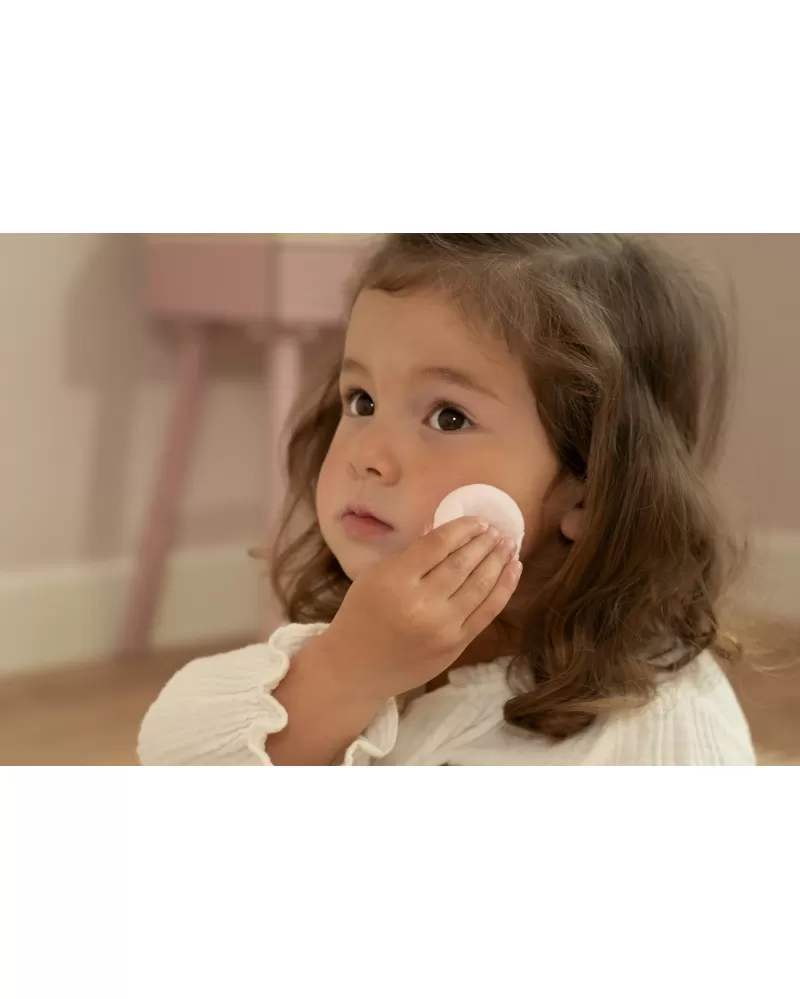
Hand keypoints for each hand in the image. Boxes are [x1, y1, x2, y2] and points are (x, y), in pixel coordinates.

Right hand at [319, 517, 521, 702]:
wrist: (356, 667)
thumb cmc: (362, 614)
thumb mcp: (375, 575)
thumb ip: (411, 553)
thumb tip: (443, 526)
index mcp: (396, 580)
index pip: (439, 544)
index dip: (463, 528)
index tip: (478, 520)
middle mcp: (422, 603)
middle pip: (463, 563)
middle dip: (485, 542)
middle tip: (498, 530)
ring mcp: (442, 627)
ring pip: (480, 585)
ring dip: (499, 560)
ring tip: (509, 544)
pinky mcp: (456, 645)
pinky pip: (488, 611)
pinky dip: (505, 587)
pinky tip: (514, 569)